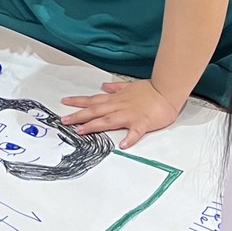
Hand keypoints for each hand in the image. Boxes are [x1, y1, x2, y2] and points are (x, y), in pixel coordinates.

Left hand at [61, 78, 180, 147]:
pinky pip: (135, 132)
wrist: (167, 90)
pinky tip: (122, 145)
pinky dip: (129, 138)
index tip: (65, 103)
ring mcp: (130, 115)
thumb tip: (104, 87)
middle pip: (95, 111)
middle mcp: (119, 106)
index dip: (78, 102)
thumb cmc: (150, 89)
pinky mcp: (142, 123)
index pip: (93, 100)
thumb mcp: (129, 85)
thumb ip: (115, 88)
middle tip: (64, 120)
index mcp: (116, 99)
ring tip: (81, 131)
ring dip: (94, 125)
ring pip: (108, 120)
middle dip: (78, 116)